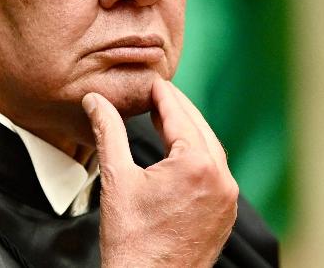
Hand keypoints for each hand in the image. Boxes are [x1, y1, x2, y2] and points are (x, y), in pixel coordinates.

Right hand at [82, 77, 238, 266]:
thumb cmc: (132, 242)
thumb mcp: (116, 179)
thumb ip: (108, 132)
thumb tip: (95, 100)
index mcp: (197, 165)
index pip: (179, 115)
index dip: (162, 94)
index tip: (151, 80)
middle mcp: (221, 178)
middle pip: (199, 128)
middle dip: (177, 109)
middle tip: (157, 93)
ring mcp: (228, 198)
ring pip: (210, 149)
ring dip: (189, 131)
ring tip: (165, 118)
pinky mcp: (226, 213)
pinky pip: (215, 172)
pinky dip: (198, 156)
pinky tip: (180, 153)